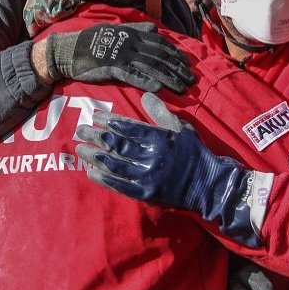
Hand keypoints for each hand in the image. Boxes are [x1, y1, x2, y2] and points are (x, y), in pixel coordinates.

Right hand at [35, 22, 194, 93]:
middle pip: (160, 56)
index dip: (175, 54)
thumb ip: (135, 29)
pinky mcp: (112, 68)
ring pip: (151, 67)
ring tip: (182, 88)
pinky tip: (158, 89)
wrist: (68, 50)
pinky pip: (132, 75)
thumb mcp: (114, 30)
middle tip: (192, 79)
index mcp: (132, 34)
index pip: (160, 44)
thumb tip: (154, 28)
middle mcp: (130, 43)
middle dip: (177, 68)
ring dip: (168, 78)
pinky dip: (146, 81)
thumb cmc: (91, 41)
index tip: (187, 64)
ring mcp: (121, 55)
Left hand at [75, 92, 267, 247]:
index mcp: (159, 138)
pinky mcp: (145, 194)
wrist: (208, 184)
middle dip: (96, 137)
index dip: (109, 122)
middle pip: (116, 145)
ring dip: (95, 156)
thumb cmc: (194, 152)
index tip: (95, 117)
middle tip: (80, 131)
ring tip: (80, 150)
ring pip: (114, 164)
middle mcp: (150, 156)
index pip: (128, 128)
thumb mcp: (181, 128)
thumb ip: (161, 113)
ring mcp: (147, 177)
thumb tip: (145, 95)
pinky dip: (104, 179)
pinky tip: (91, 172)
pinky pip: (120, 186)